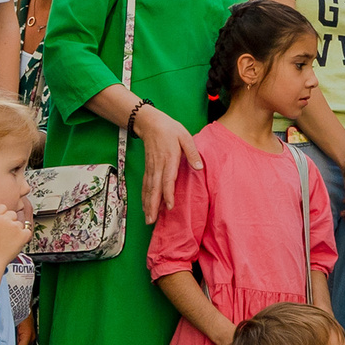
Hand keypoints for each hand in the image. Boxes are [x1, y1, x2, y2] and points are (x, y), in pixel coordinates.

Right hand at [0, 205, 30, 266]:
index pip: (3, 207)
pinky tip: (16, 243)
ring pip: (20, 224)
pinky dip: (24, 237)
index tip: (3, 221)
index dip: (4, 214)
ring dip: (17, 231)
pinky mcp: (22, 234)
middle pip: (13, 214)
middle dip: (11, 222)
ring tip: (8, 242)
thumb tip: (5, 219)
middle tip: (6, 234)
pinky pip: (27, 232)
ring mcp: (14, 226)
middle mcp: (4, 219)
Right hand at [136, 106, 202, 222]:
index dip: (167, 194)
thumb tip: (199, 167)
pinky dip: (144, 197)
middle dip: (153, 206)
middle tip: (151, 221)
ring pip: (148, 189)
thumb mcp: (185, 136)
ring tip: (148, 219)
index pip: (167, 180)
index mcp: (169, 159)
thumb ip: (192, 152)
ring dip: (147, 205)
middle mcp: (158, 166)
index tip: (169, 206)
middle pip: (154, 189)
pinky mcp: (148, 168)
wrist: (150, 123)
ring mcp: (151, 168)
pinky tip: (145, 207)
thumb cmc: (170, 130)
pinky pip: (145, 185)